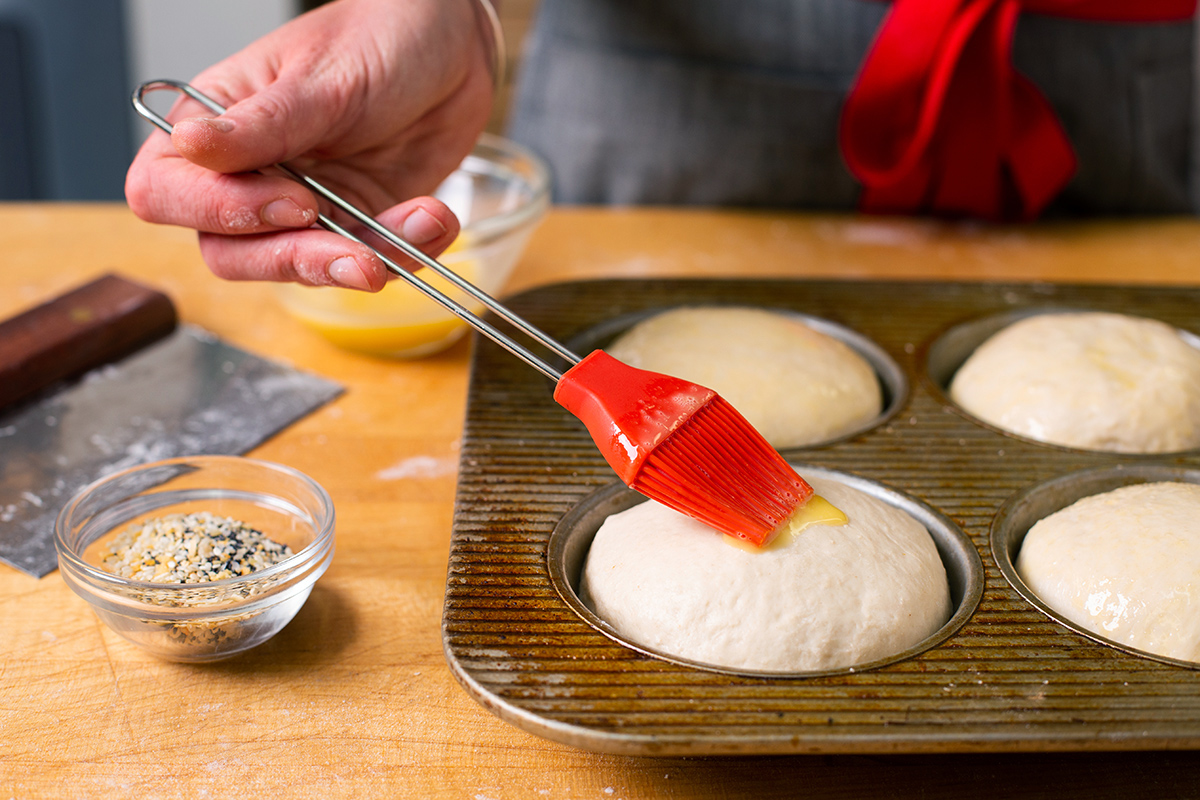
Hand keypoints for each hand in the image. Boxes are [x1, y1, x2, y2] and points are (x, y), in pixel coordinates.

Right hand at [125, 0, 495, 290]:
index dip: (215, 212)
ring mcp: (305, 207)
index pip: (165, 191)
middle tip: (354, 253)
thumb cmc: (377, 36)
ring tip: (414, 224)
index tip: (289, 202)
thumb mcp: (321, 77)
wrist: (455, 46)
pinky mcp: (358, 224)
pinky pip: (370, 263)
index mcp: (215, 126)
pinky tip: (432, 217)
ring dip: (363, 259)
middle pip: (230, 253)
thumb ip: (263, 123)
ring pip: (303, 270)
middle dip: (295, 259)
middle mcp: (251, 175)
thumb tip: (188, 144)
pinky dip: (406, 251)